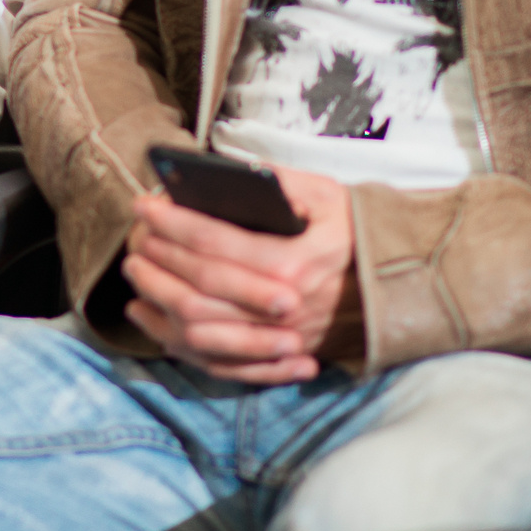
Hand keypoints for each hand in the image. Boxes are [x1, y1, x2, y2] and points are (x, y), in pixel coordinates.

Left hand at [121, 164, 356, 384]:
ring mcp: (277, 338)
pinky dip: (173, 338)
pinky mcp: (274, 356)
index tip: (146, 203)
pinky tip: (147, 314)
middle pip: (200, 284)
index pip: (216, 242)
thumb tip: (235, 173)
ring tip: (135, 267)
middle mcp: (282, 306)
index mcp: (294, 262)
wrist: (395, 287)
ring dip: (158, 295)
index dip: (174, 221)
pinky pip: (211, 357)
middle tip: (134, 231)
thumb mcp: (329, 195)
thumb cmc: (356, 235)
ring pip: (199, 326)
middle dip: (160, 254)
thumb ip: (283, 181)